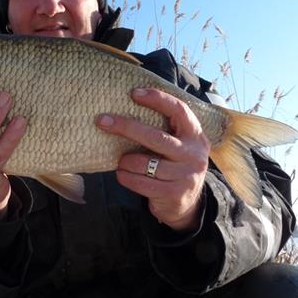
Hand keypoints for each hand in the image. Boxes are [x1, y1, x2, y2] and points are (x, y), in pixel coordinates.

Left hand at [97, 88, 208, 231]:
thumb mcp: (177, 145)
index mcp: (194, 135)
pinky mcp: (174, 194)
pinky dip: (126, 177)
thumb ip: (163, 129)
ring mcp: (186, 175)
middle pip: (156, 137)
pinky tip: (122, 174)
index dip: (157, 99)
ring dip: (125, 161)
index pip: (178, 110)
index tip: (134, 93)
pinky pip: (141, 183)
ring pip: (145, 163)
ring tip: (120, 161)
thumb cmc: (172, 165)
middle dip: (126, 127)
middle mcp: (193, 154)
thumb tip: (126, 107)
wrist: (187, 204)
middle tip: (102, 120)